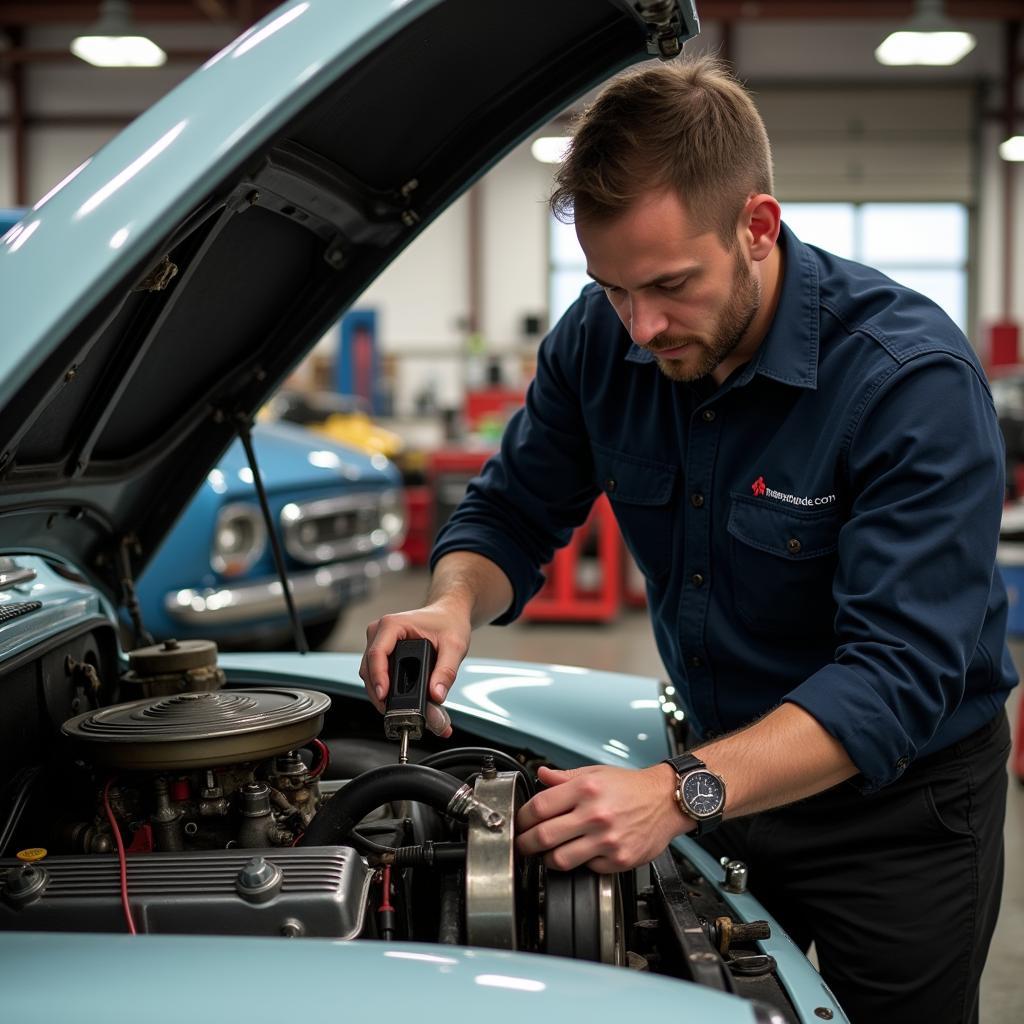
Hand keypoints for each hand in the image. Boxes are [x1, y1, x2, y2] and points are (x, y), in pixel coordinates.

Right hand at [358, 601, 471, 737]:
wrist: (448, 614)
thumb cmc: (448, 622)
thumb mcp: (454, 646)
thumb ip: (446, 671)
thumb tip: (436, 694)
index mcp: (393, 624)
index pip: (377, 654)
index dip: (378, 677)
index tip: (384, 696)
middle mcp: (380, 632)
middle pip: (369, 668)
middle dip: (379, 693)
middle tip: (394, 712)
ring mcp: (378, 642)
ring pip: (369, 674)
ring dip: (380, 694)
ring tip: (397, 710)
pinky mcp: (382, 652)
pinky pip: (376, 674)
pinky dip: (384, 689)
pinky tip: (396, 701)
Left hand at [515, 763, 689, 872]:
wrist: (666, 801)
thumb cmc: (631, 787)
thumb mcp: (596, 773)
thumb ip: (564, 777)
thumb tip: (541, 775)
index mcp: (586, 789)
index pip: (539, 807)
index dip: (523, 817)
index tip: (520, 822)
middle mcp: (595, 814)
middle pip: (543, 836)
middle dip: (525, 844)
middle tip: (522, 845)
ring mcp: (607, 840)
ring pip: (560, 860)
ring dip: (547, 859)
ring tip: (547, 853)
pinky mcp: (618, 860)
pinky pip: (587, 868)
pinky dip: (580, 863)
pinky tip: (582, 852)